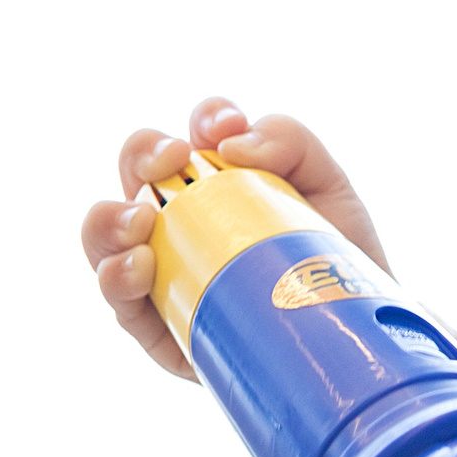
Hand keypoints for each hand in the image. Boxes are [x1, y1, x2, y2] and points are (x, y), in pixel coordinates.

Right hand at [79, 97, 388, 378]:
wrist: (351, 340)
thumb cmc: (334, 262)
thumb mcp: (329, 190)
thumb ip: (293, 144)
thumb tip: (231, 145)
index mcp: (223, 177)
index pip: (200, 131)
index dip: (206, 117)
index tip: (225, 131)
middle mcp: (181, 215)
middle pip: (135, 170)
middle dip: (142, 153)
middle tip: (171, 161)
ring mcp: (161, 267)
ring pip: (105, 233)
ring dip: (109, 220)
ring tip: (140, 224)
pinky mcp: (157, 325)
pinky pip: (118, 297)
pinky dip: (116, 276)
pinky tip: (139, 266)